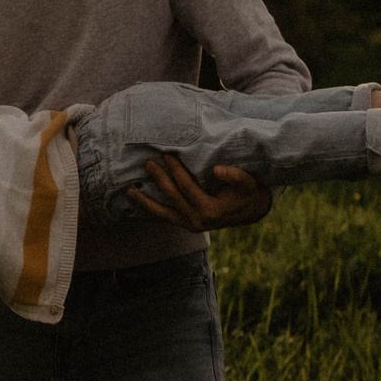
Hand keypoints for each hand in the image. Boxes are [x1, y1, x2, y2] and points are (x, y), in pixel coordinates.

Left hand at [127, 160, 274, 231]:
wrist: (250, 211)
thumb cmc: (248, 193)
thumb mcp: (248, 183)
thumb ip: (235, 176)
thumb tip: (217, 169)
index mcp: (211, 210)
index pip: (188, 187)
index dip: (177, 171)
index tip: (168, 155)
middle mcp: (197, 221)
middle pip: (173, 197)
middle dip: (160, 179)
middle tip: (148, 163)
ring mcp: (190, 225)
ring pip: (163, 213)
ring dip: (145, 202)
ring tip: (129, 190)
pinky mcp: (186, 224)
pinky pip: (165, 217)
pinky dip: (151, 209)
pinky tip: (138, 201)